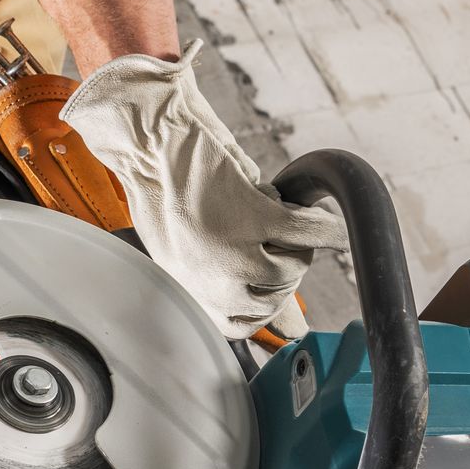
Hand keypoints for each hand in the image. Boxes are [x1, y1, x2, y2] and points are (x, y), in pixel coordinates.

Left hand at [62, 41, 347, 337]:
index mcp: (190, 292)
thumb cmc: (168, 187)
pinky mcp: (255, 217)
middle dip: (283, 262)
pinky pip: (310, 231)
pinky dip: (320, 221)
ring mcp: (235, 252)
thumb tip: (295, 330)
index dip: (263, 301)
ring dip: (296, 239)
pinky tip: (311, 208)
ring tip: (274, 211)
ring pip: (296, 265)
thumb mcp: (190, 249)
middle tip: (270, 231)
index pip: (243, 326)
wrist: (150, 137)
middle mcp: (213, 283)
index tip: (265, 274)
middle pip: (278, 294)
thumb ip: (238, 288)